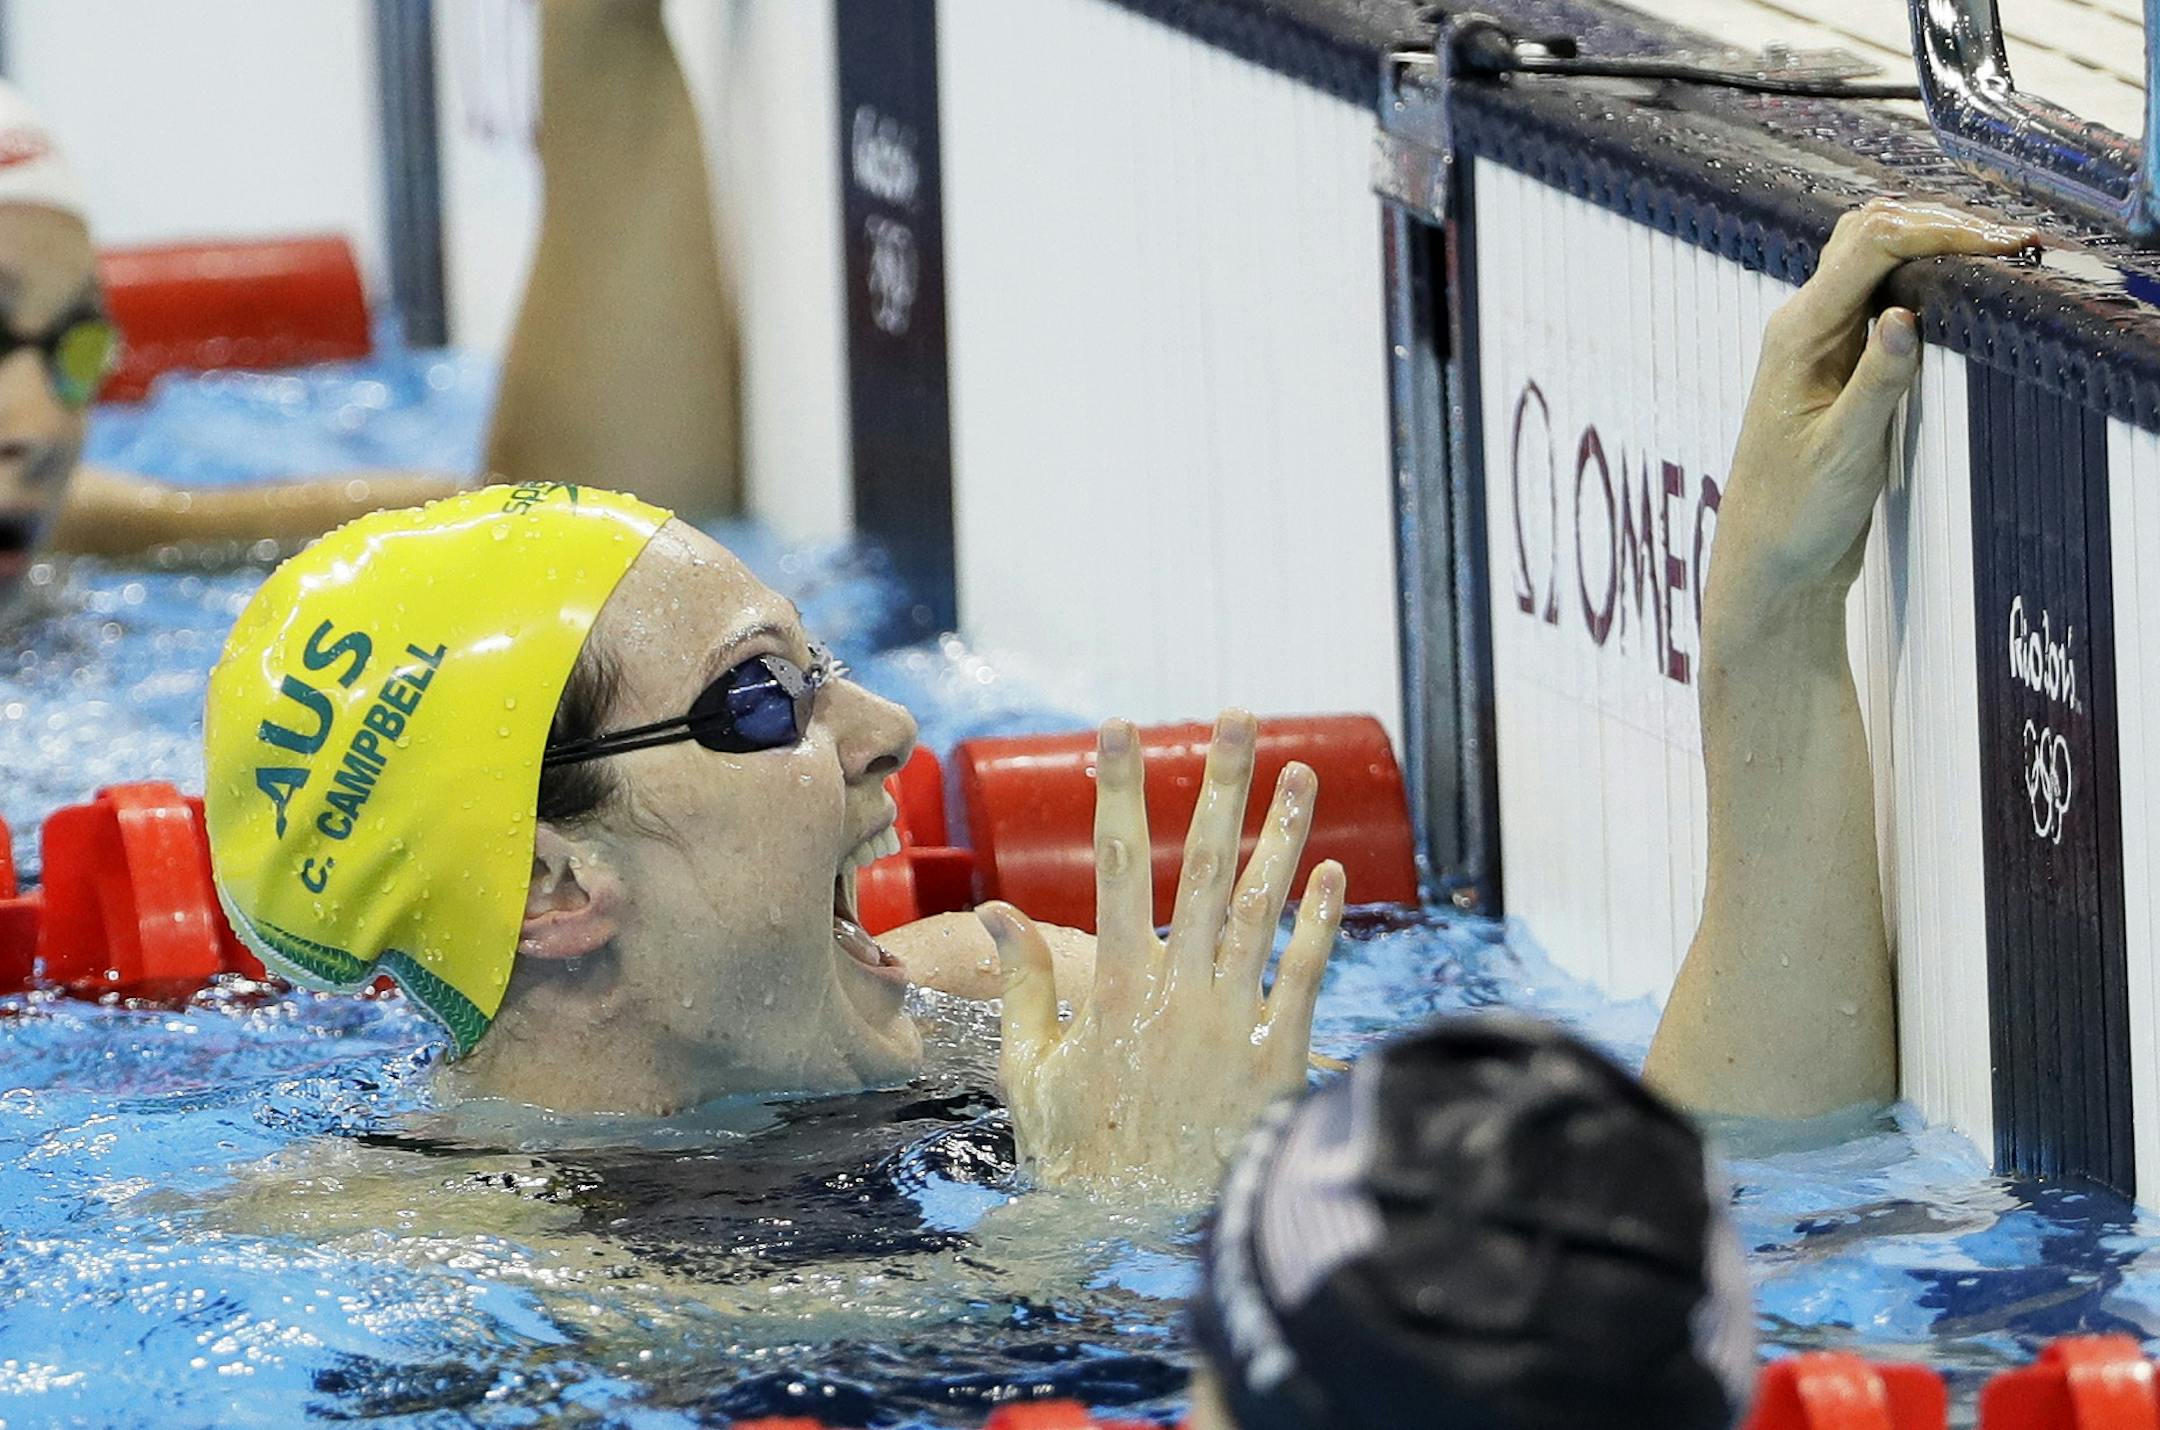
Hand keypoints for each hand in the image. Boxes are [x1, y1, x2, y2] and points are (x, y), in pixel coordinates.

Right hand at [979, 710, 1344, 1193]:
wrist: (1142, 1235)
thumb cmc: (1078, 1158)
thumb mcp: (1030, 1072)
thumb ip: (1025, 986)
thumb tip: (999, 911)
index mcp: (1114, 986)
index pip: (1114, 864)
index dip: (1117, 792)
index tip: (1117, 731)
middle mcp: (1178, 988)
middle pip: (1200, 866)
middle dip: (1219, 786)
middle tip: (1237, 718)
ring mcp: (1233, 1020)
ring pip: (1261, 907)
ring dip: (1283, 835)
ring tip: (1302, 773)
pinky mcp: (1276, 1058)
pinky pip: (1305, 976)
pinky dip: (1321, 923)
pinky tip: (1335, 873)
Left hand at [1712, 200, 2036, 636]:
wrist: (1770, 557)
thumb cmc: (1796, 513)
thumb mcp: (1845, 452)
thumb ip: (1877, 383)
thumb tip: (1905, 315)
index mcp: (1798, 334)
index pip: (1870, 246)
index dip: (1940, 231)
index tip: (2005, 245)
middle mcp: (1805, 324)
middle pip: (1870, 233)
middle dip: (1940, 225)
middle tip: (2013, 244)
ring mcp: (1821, 338)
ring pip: (1874, 258)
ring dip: (1932, 245)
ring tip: (2001, 255)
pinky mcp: (1840, 359)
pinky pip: (1879, 294)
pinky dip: (1923, 276)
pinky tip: (1967, 287)